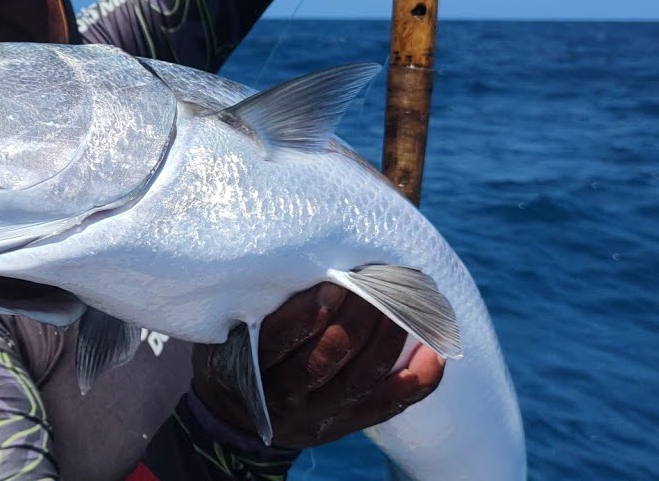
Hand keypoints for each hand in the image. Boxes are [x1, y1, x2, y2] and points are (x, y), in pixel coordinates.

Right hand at [191, 282, 444, 448]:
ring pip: (360, 378)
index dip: (305, 316)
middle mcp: (285, 398)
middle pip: (325, 360)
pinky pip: (386, 407)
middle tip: (376, 280)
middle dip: (356, 318)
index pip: (277, 344)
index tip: (330, 284)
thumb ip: (251, 299)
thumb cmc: (235, 351)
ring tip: (404, 301)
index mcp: (249, 370)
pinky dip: (415, 382)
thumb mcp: (225, 329)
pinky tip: (433, 352)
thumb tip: (278, 235)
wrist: (235, 418)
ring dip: (386, 339)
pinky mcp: (345, 424)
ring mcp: (318, 414)